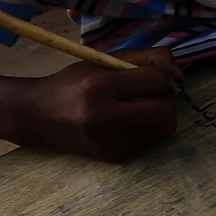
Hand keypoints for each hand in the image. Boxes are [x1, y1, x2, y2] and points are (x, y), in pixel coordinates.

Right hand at [18, 59, 177, 161]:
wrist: (37, 117)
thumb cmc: (73, 83)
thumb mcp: (103, 60)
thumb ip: (143, 58)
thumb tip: (178, 71)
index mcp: (100, 87)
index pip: (156, 81)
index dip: (162, 76)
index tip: (152, 75)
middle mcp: (104, 117)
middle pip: (165, 112)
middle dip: (167, 100)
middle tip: (153, 93)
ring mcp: (109, 142)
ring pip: (162, 129)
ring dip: (160, 115)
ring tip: (140, 106)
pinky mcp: (113, 157)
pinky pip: (149, 140)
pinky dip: (146, 128)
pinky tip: (127, 121)